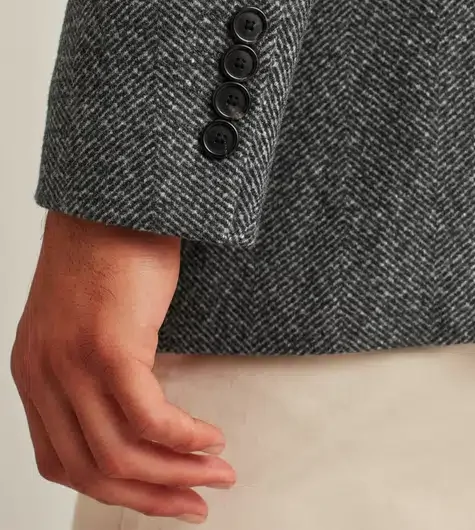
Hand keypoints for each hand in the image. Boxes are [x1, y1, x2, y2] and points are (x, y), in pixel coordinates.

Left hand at [10, 210, 235, 523]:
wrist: (112, 199)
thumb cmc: (107, 249)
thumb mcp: (83, 320)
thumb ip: (92, 369)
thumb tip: (138, 417)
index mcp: (34, 374)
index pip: (63, 462)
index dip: (115, 490)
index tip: (158, 497)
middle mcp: (44, 376)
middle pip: (92, 470)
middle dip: (151, 496)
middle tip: (196, 503)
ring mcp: (72, 364)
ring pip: (121, 454)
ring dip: (176, 472)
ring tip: (216, 471)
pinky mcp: (107, 348)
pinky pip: (149, 418)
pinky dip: (184, 438)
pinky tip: (209, 436)